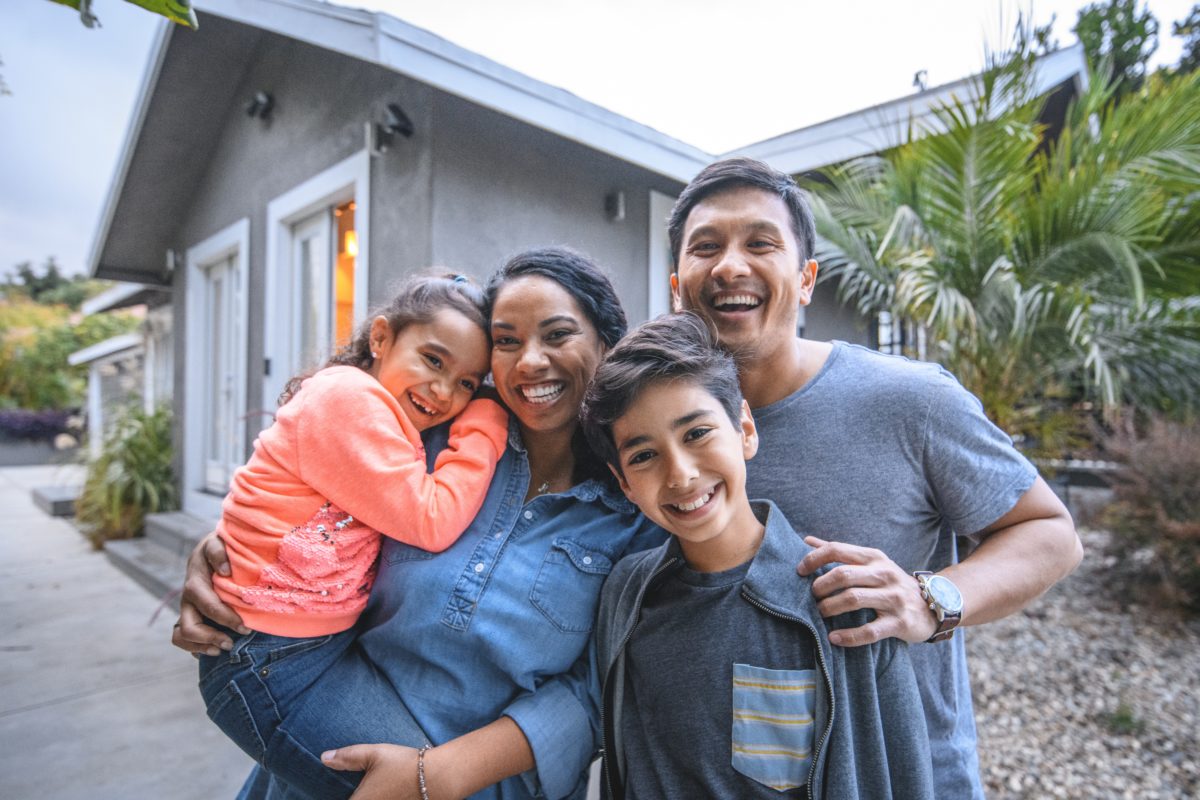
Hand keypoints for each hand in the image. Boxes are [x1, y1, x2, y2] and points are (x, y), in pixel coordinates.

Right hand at [170, 533, 248, 655]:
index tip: (245, 626)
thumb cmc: (223, 545)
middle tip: (234, 641)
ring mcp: (188, 609)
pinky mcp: (191, 616)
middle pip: (189, 626)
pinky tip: (214, 650)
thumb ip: (218, 551)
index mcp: (196, 581)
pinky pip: (182, 639)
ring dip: (202, 645)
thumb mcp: (218, 541)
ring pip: (182, 635)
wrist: (217, 547)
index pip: (207, 605)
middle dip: (211, 637)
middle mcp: (189, 597)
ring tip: (225, 648)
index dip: (225, 618)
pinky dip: (196, 648)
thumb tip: (224, 570)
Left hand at [323, 744, 427, 799]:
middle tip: (365, 786)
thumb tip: (324, 758)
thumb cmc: (404, 765)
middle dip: (356, 795)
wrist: (439, 777)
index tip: (349, 788)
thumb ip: (347, 757)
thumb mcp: (374, 754)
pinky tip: (387, 793)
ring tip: (376, 789)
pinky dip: (381, 799)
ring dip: (368, 797)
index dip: (338, 795)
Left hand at [796, 536, 936, 645]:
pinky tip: (834, 638)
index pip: (837, 550)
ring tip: (819, 614)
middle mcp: (884, 574)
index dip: (813, 559)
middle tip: (811, 597)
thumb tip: (806, 540)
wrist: (935, 604)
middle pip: (842, 575)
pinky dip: (848, 636)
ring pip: (853, 600)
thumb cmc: (892, 583)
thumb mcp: (871, 563)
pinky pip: (869, 630)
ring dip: (829, 608)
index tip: (799, 571)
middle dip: (820, 586)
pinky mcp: (900, 622)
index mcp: (874, 557)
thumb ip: (840, 553)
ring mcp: (893, 598)